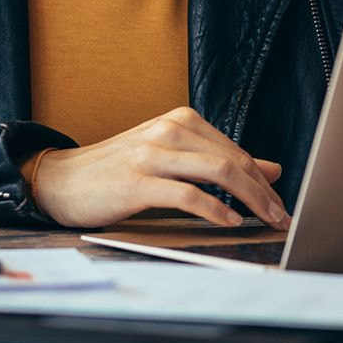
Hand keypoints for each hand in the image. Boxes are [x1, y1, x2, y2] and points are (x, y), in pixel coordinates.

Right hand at [29, 107, 290, 230]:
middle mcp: (170, 130)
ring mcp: (153, 153)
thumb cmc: (118, 170)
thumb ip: (218, 160)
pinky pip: (187, 194)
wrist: (61, 178)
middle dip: (264, 192)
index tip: (280, 204)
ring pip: (218, 172)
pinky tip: (229, 221)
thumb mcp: (172, 157)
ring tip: (265, 220)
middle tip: (282, 217)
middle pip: (233, 160)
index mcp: (181, 121)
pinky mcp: (137, 181)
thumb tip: (271, 169)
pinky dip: (214, 209)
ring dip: (250, 199)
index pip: (236, 150)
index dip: (263, 180)